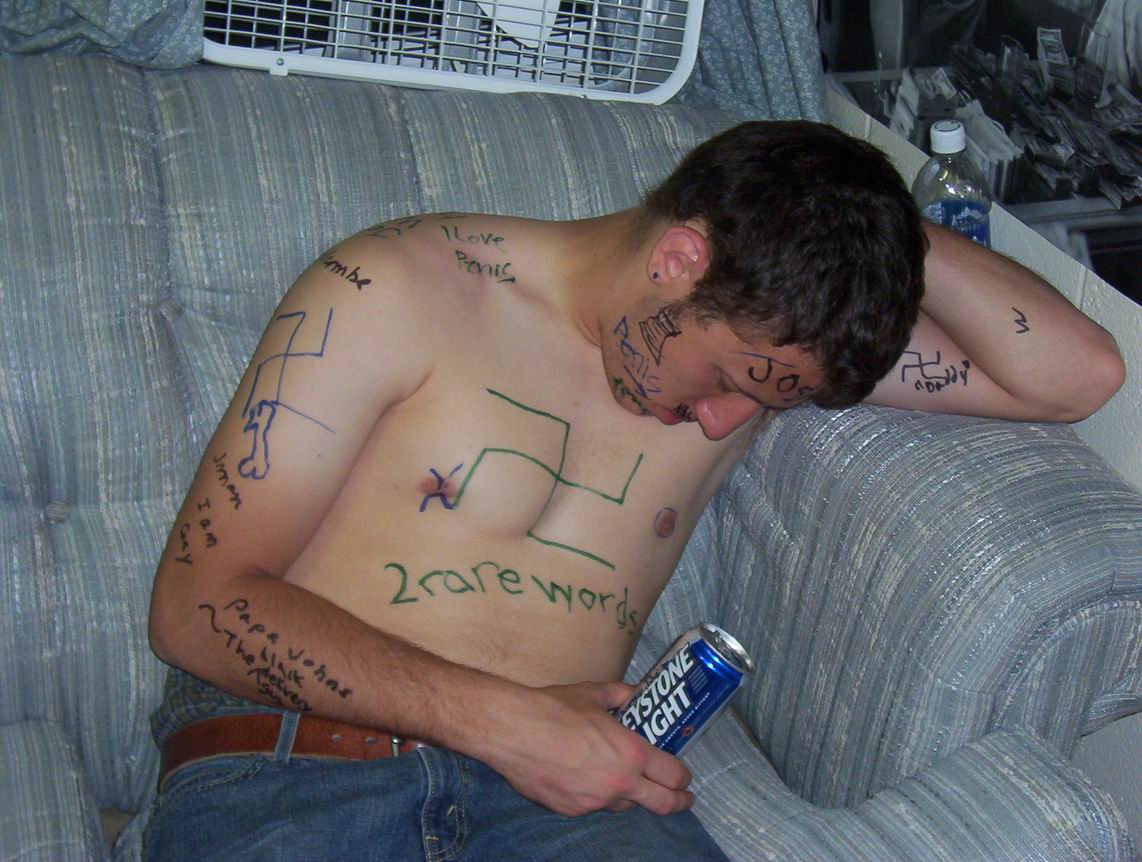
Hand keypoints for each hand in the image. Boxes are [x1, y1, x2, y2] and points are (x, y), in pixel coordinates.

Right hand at [474, 680, 694, 816]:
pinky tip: (586, 778)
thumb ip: (621, 695)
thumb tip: (635, 694)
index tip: (684, 777)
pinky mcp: (571, 810)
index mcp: (631, 754)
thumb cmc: (555, 709)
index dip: (683, 778)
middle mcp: (618, 784)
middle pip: (661, 803)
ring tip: (626, 782)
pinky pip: (593, 805)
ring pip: (624, 805)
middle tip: (681, 798)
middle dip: (677, 802)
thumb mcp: (594, 693)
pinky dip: (597, 795)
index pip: (672, 775)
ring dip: (631, 795)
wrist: (513, 730)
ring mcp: (594, 802)